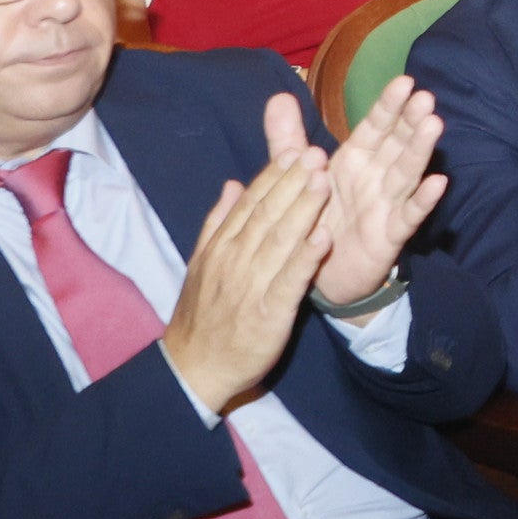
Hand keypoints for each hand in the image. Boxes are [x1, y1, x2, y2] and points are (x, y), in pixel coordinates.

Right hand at [161, 99, 337, 413]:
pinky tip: (324, 237)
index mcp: (221, 247)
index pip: (251, 204)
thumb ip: (217, 223)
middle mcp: (234, 260)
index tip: (297, 150)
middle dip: (293, 182)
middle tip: (317, 152)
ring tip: (324, 181)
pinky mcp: (268, 313)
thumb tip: (232, 184)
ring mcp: (251, 286)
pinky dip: (306, 258)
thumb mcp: (202, 264)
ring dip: (303, 210)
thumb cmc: (203, 315)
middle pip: (267, 215)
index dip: (275, 175)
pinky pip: (289, 281)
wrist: (194, 369)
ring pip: (279, 241)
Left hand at [310, 74, 447, 310]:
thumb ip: (288, 138)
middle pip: (397, 144)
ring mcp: (385, 205)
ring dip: (420, 151)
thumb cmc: (314, 216)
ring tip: (434, 125)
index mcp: (355, 160)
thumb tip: (278, 95)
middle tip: (425, 98)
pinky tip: (437, 183)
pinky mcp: (389, 235)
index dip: (388, 106)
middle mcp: (375, 178)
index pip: (375, 127)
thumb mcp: (296, 174)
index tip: (404, 82)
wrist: (315, 274)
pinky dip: (422, 201)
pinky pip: (407, 216)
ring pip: (406, 173)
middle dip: (410, 121)